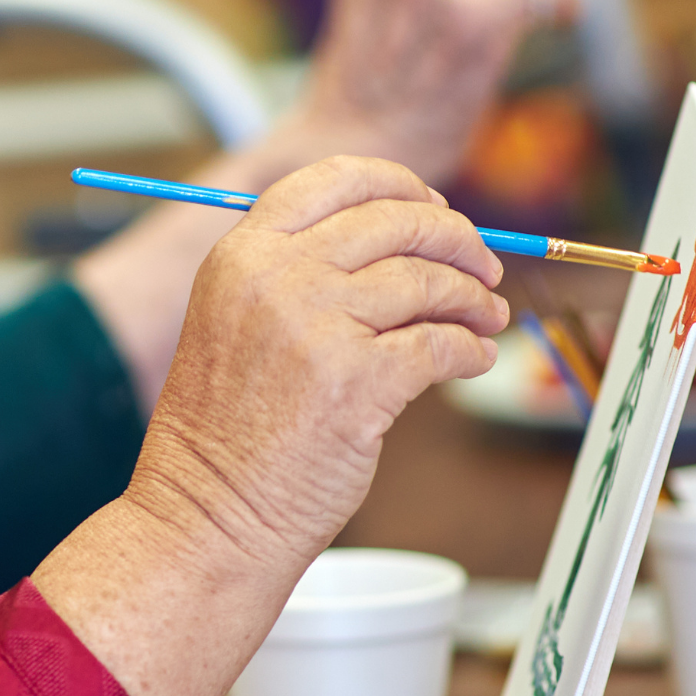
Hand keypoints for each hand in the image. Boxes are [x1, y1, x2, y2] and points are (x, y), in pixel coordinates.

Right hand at [36, 158, 508, 695]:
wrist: (207, 515)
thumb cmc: (226, 434)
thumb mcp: (235, 324)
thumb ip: (298, 276)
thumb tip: (405, 246)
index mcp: (242, 254)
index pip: (336, 180)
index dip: (401, 186)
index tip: (436, 207)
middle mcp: (278, 278)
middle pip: (395, 221)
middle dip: (455, 239)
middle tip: (482, 267)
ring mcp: (318, 327)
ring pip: (428, 281)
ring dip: (472, 298)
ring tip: (488, 317)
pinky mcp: (360, 383)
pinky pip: (442, 344)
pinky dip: (470, 349)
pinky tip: (475, 357)